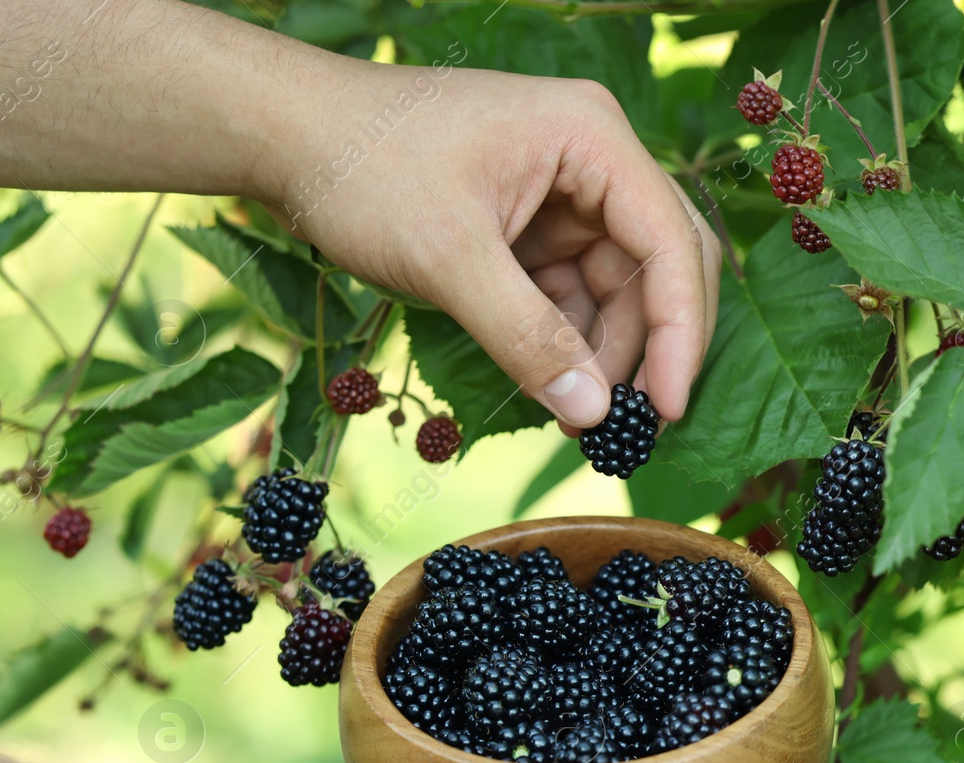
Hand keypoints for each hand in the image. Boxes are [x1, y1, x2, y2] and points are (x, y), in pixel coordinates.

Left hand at [263, 66, 722, 429]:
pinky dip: (566, 342)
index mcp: (590, 138)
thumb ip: (526, 338)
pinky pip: (572, 292)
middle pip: (658, 265)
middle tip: (629, 427)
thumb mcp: (449, 259)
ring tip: (574, 417)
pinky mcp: (531, 223)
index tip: (666, 407)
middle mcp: (591, 159)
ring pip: (617, 288)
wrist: (284, 135)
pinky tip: (550, 387)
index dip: (679, 330)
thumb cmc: (363, 169)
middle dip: (647, 347)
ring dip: (602, 354)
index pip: (670, 241)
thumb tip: (591, 414)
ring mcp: (563, 192)